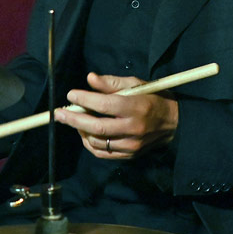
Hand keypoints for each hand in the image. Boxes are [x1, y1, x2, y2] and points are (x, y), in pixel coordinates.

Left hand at [54, 72, 177, 158]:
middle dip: (74, 119)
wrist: (173, 123)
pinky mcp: (130, 155)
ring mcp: (132, 144)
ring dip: (80, 131)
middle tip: (58, 113)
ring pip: (97, 142)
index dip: (85, 100)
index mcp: (136, 107)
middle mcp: (134, 128)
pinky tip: (84, 133)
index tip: (71, 95)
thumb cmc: (152, 98)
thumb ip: (111, 83)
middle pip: (97, 127)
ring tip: (74, 120)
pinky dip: (89, 144)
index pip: (105, 104)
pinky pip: (103, 153)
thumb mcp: (136, 84)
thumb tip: (90, 78)